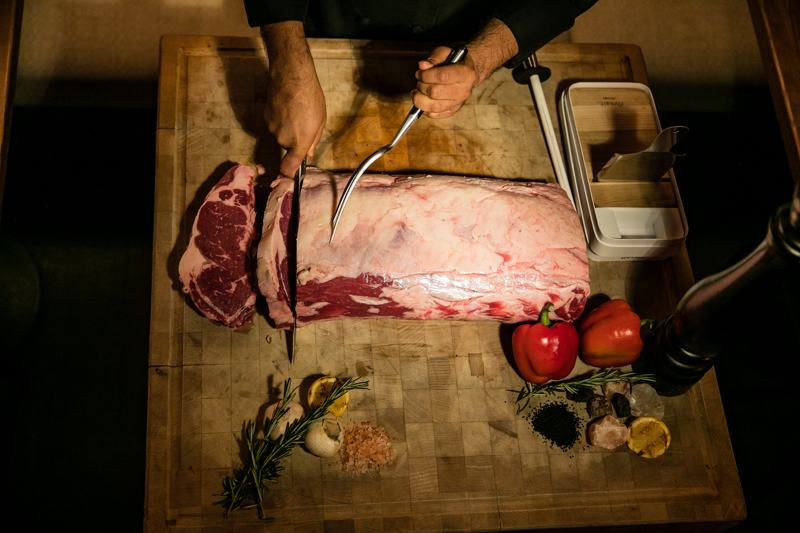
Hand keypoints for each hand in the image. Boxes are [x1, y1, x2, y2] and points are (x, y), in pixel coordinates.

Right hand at [262, 22, 325, 177]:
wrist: (291, 76)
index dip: (288, 174)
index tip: (289, 175)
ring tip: (294, 110)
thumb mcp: (320, 120)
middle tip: (302, 122)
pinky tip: (284, 105)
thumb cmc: (311, 97)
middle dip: (294, 139)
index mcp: (299, 142)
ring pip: (279, 134)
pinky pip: (273, 124)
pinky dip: (278, 118)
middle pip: (287, 146)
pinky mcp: (264, 117)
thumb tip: (308, 153)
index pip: (288, 167)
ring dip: (286, 127)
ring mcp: (271, 128)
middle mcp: (282, 139)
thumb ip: (313, 140)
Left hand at [413, 19, 519, 119]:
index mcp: (465, 73)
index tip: (420, 73)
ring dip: (420, 99)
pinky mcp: (453, 110)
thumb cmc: (456, 61)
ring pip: (434, 107)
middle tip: (419, 81)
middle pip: (435, 93)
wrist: (469, 73)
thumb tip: (422, 66)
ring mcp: (458, 103)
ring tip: (417, 92)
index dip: (426, 75)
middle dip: (422, 86)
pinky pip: (435, 114)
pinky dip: (425, 109)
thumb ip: (435, 58)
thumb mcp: (447, 53)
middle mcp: (463, 90)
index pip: (442, 77)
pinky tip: (423, 100)